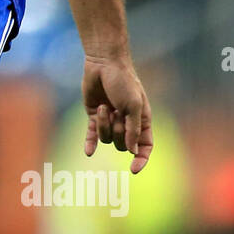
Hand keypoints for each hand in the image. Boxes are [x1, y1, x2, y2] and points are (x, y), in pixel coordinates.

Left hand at [82, 55, 152, 173]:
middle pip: (122, 145)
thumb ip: (133, 129)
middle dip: (118, 132)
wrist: (103, 63)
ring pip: (106, 138)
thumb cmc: (123, 82)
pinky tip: (88, 153)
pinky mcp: (94, 116)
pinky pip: (92, 135)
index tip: (133, 169)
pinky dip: (90, 143)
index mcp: (142, 120)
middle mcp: (127, 122)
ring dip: (103, 125)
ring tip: (103, 107)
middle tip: (116, 113)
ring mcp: (110, 120)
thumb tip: (133, 151)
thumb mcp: (133, 106)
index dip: (141, 159)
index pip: (145, 146)